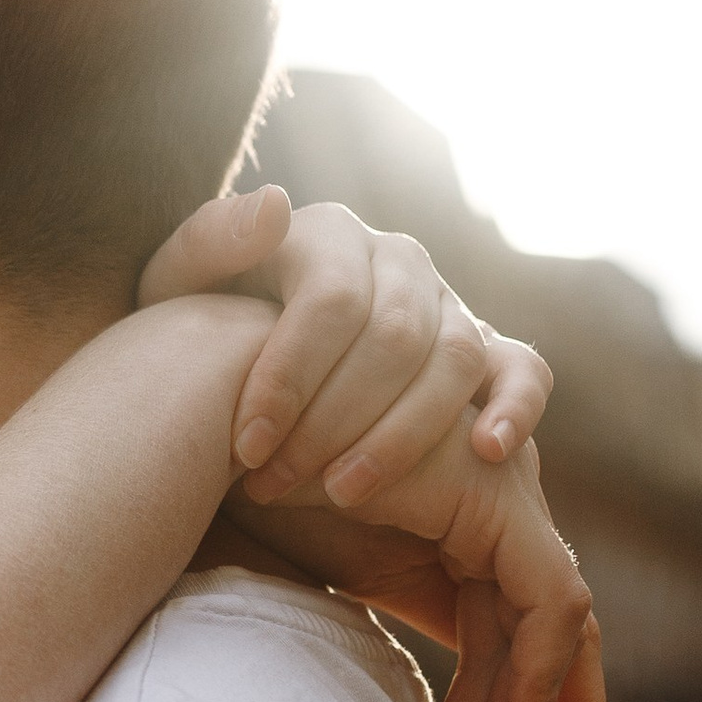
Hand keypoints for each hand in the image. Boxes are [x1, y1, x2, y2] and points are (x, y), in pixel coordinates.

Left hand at [140, 188, 551, 503]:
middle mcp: (397, 258)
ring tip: (343, 493)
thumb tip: (273, 207)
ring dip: (403, 436)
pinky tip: (486, 452)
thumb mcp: (177, 281)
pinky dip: (515, 407)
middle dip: (332, 423)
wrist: (238, 338)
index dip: (289, 382)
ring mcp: (446, 300)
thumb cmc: (201, 318)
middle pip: (392, 339)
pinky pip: (523, 368)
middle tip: (275, 484)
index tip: (245, 450)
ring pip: (454, 360)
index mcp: (328, 234)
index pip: (328, 303)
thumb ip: (209, 241)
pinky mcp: (484, 345)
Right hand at [242, 422, 614, 701]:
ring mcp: (502, 492)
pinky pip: (552, 599)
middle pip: (553, 628)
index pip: (511, 630)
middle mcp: (491, 507)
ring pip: (559, 624)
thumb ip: (383, 629)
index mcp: (455, 531)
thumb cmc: (253, 497)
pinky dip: (539, 670)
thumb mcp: (332, 583)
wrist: (217, 435)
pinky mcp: (498, 493)